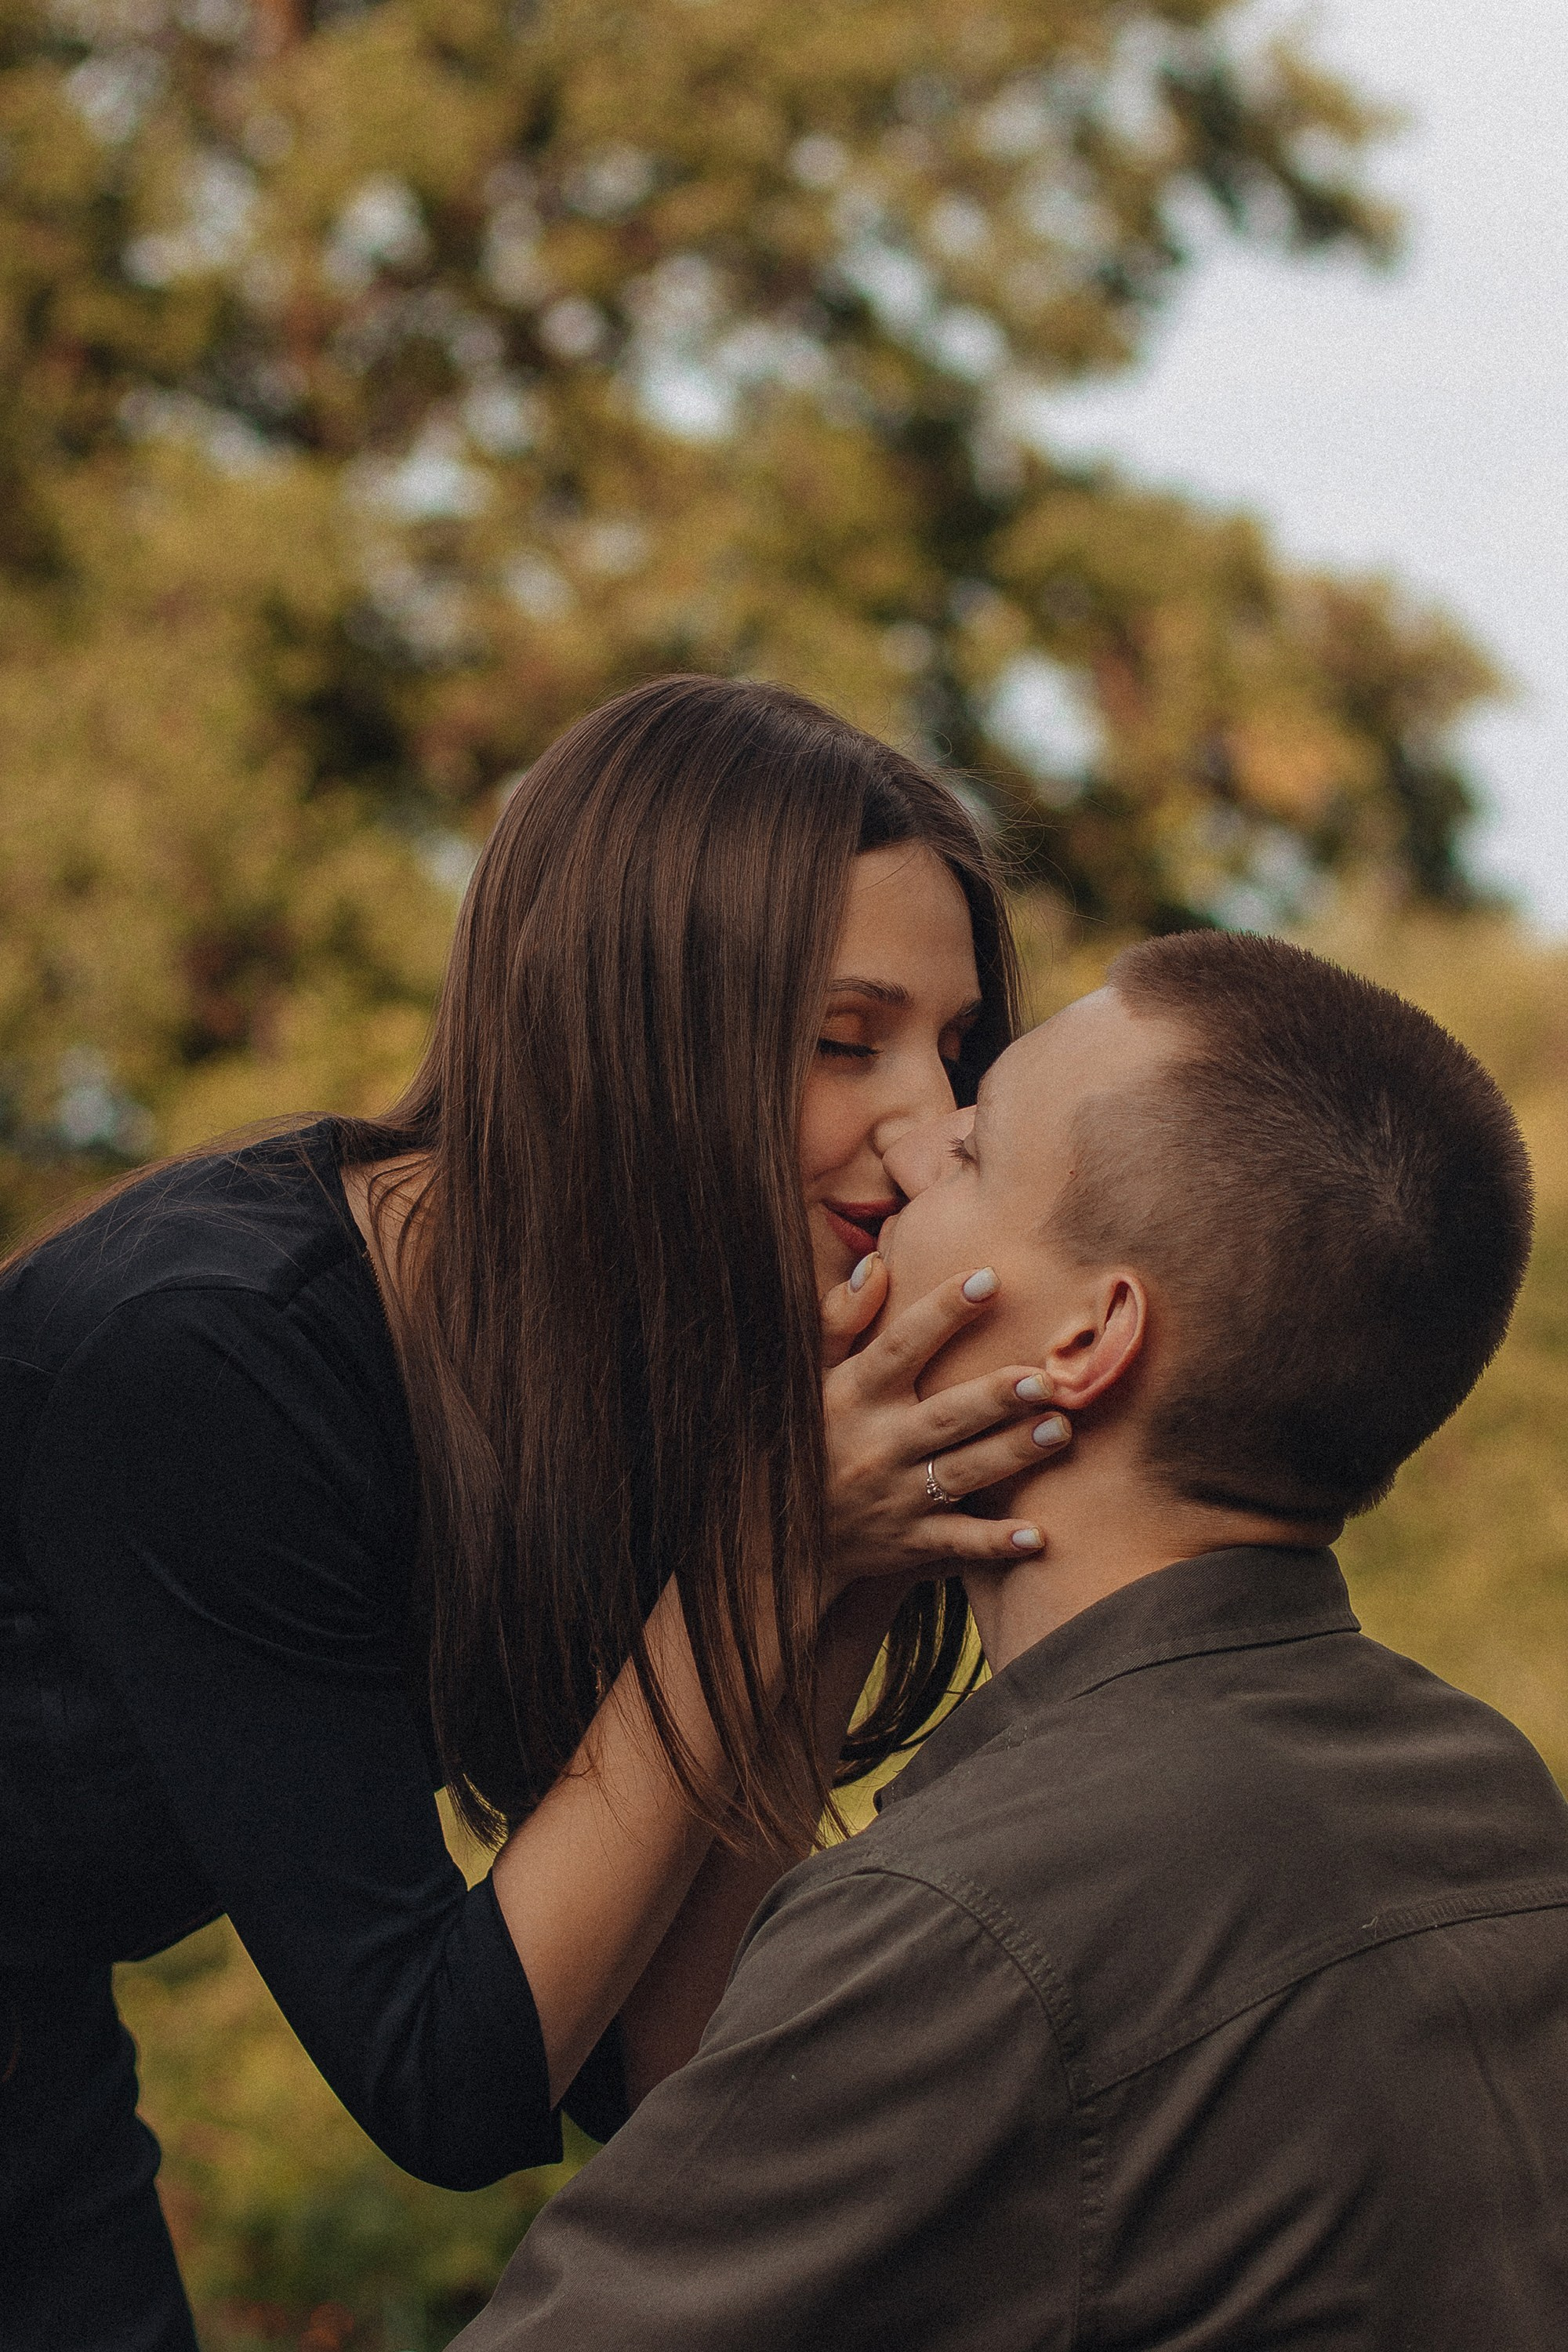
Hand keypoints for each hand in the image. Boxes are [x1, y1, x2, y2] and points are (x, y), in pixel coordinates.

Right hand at [820, 1254, 1069, 1595]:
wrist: (782, 1535)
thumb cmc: (811, 1435)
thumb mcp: (811, 1376)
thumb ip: (842, 1319)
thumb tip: (878, 1263)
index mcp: (855, 1395)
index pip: (900, 1345)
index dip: (941, 1311)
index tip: (988, 1279)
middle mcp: (878, 1444)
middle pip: (944, 1415)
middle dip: (994, 1397)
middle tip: (1044, 1379)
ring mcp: (896, 1497)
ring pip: (961, 1473)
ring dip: (1011, 1454)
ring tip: (1060, 1430)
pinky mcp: (910, 1542)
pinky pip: (956, 1543)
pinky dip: (994, 1544)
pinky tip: (1037, 1537)